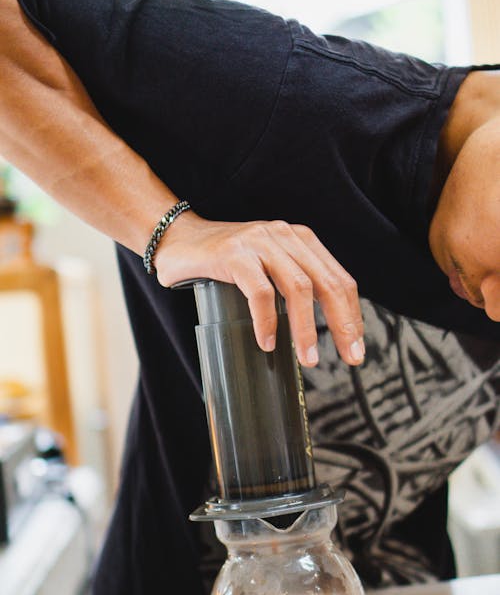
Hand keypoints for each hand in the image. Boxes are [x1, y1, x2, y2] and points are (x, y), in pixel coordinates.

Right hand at [156, 212, 364, 367]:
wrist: (176, 238)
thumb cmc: (222, 260)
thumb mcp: (266, 265)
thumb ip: (290, 282)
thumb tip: (315, 330)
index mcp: (300, 239)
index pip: (339, 278)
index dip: (352, 314)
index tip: (356, 346)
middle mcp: (285, 236)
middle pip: (327, 284)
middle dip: (342, 324)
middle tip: (349, 357)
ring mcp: (260, 243)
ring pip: (298, 288)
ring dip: (307, 329)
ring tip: (308, 358)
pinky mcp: (234, 255)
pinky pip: (260, 292)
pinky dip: (267, 321)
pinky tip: (267, 342)